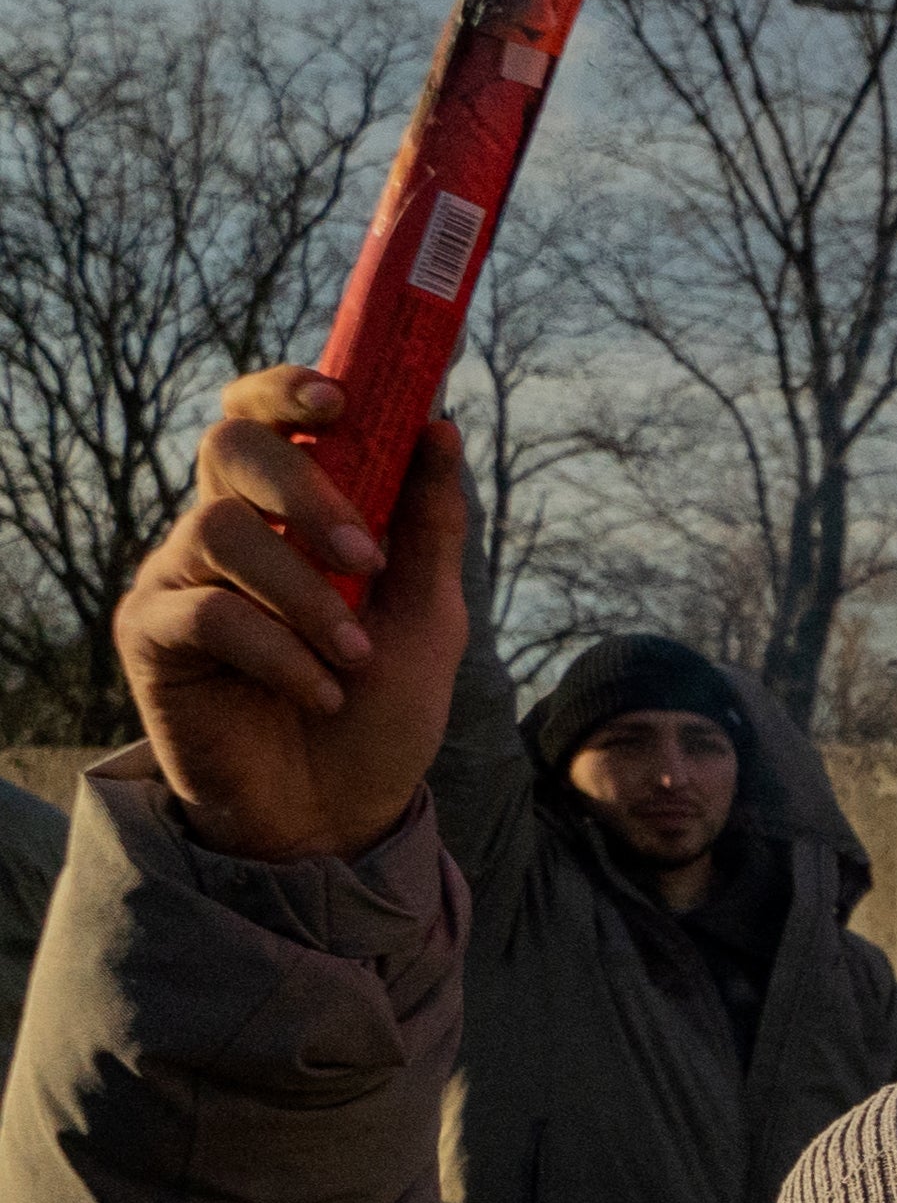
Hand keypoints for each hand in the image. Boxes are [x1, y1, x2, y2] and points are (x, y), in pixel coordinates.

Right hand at [115, 371, 469, 866]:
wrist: (338, 813)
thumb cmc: (376, 710)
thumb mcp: (427, 617)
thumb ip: (429, 528)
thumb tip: (440, 427)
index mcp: (285, 513)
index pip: (261, 416)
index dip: (287, 389)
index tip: (342, 396)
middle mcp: (222, 530)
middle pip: (229, 447)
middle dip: (307, 489)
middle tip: (366, 555)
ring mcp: (179, 579)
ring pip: (222, 531)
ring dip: (307, 594)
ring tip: (353, 656)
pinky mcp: (150, 635)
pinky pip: (207, 612)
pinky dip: (280, 653)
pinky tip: (319, 692)